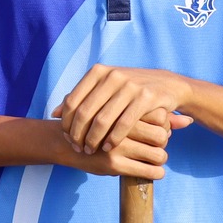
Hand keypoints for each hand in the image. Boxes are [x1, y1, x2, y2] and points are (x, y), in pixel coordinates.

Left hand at [53, 65, 196, 156]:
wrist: (168, 84)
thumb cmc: (129, 89)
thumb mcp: (104, 87)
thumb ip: (80, 98)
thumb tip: (54, 113)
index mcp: (98, 72)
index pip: (73, 101)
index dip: (67, 122)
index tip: (66, 138)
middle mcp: (112, 76)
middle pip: (85, 112)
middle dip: (78, 134)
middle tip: (77, 148)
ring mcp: (129, 86)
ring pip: (102, 120)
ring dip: (93, 139)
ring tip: (90, 151)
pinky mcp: (145, 98)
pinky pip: (123, 124)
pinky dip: (113, 139)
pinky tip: (107, 148)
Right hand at [55, 109, 180, 178]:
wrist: (64, 141)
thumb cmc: (100, 126)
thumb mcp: (123, 115)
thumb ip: (158, 117)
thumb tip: (189, 120)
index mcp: (123, 107)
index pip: (160, 116)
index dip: (164, 125)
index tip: (156, 129)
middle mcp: (121, 125)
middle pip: (162, 135)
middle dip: (163, 143)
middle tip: (156, 145)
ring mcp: (117, 145)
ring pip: (158, 154)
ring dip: (160, 158)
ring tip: (154, 158)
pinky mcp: (113, 164)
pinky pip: (148, 171)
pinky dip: (156, 173)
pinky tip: (153, 171)